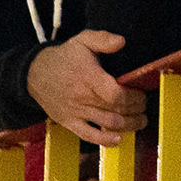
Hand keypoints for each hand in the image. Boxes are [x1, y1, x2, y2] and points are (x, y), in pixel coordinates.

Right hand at [26, 31, 148, 146]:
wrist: (34, 74)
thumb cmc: (64, 57)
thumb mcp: (83, 40)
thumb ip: (103, 39)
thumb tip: (122, 41)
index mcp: (89, 77)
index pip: (115, 94)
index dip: (134, 98)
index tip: (142, 94)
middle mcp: (82, 97)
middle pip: (116, 110)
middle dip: (136, 110)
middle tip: (145, 107)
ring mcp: (75, 112)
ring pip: (107, 124)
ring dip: (128, 125)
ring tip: (140, 121)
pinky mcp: (69, 122)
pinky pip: (88, 136)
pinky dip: (105, 140)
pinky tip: (118, 140)